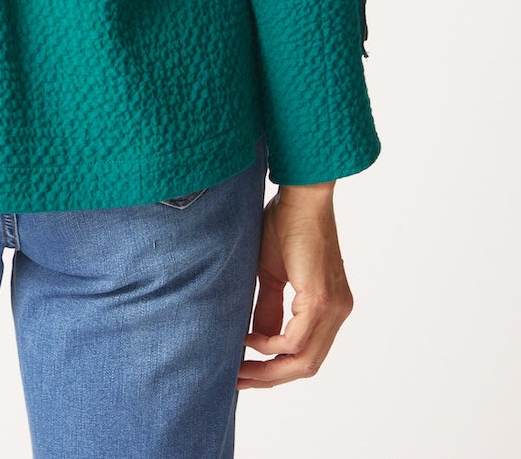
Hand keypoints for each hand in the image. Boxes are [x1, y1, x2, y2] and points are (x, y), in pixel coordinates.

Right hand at [237, 182, 353, 387]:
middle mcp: (337, 313)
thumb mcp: (273, 274)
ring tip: (240, 367)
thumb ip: (269, 308)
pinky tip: (250, 339)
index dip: (277, 369)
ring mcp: (333, 308)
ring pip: (305, 360)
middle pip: (307, 365)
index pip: (307, 353)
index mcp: (329, 307)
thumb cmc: (286, 224)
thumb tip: (257, 339)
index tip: (246, 371)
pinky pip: (296, 339)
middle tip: (239, 380)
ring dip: (270, 369)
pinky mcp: (321, 299)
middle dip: (271, 378)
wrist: (301, 196)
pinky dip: (271, 345)